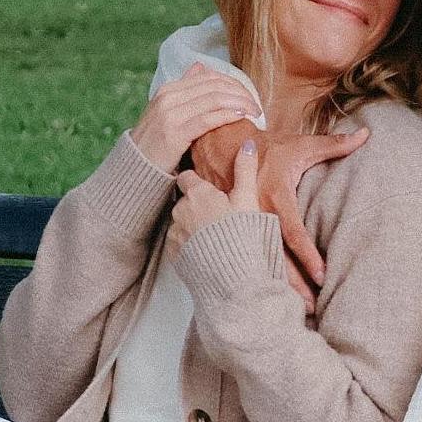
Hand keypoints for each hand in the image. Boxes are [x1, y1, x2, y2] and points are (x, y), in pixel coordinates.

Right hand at [131, 62, 259, 173]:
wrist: (134, 168)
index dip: (234, 84)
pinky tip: (241, 118)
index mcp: (168, 90)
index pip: (209, 77)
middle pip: (214, 86)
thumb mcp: (167, 112)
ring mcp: (170, 114)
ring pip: (214, 100)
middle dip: (241, 94)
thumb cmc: (156, 144)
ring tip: (255, 112)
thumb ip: (184, 91)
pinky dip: (228, 116)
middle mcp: (168, 97)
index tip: (249, 95)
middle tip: (257, 105)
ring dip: (240, 104)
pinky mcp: (174, 133)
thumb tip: (200, 67)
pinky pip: (207, 119)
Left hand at [166, 138, 259, 261]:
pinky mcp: (174, 253)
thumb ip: (245, 170)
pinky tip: (207, 251)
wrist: (234, 277)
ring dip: (192, 226)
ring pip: (181, 222)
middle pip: (184, 201)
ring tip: (214, 237)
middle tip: (219, 217)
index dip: (199, 183)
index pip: (187, 177)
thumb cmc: (243, 236)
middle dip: (197, 206)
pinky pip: (179, 243)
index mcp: (197, 193)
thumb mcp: (248, 199)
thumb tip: (247, 143)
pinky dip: (189, 244)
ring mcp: (175, 233)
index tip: (211, 191)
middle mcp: (180, 210)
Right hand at [190, 122, 369, 299]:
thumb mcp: (300, 144)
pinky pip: (251, 258)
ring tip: (297, 312)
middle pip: (278, 257)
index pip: (293, 232)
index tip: (322, 276)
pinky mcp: (235, 230)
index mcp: (275, 196)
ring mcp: (243, 225)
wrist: (221, 145)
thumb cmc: (269, 147)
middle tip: (313, 307)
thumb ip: (334, 143)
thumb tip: (366, 135)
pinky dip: (265, 277)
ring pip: (263, 263)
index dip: (307, 256)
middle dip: (294, 284)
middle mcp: (257, 214)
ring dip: (280, 287)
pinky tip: (274, 298)